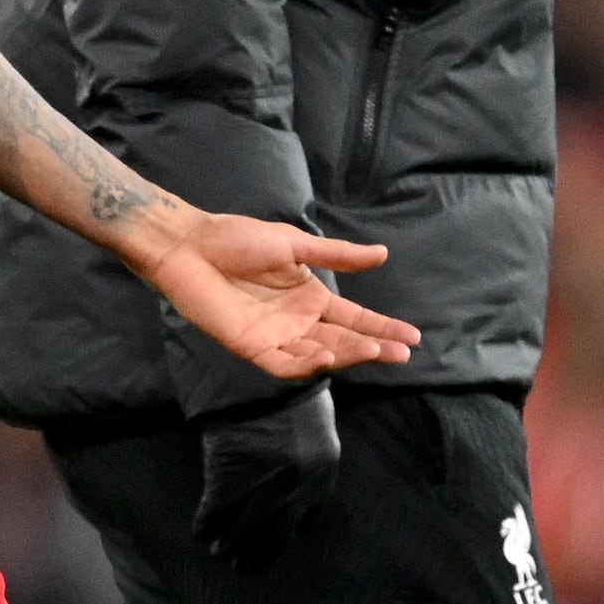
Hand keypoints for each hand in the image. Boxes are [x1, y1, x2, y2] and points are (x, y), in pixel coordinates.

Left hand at [140, 212, 417, 381]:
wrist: (190, 246)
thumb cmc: (237, 239)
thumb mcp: (295, 244)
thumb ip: (337, 255)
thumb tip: (383, 254)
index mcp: (310, 297)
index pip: (354, 318)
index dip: (383, 328)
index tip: (413, 337)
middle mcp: (297, 321)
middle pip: (343, 341)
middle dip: (373, 347)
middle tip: (402, 354)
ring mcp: (276, 337)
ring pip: (319, 355)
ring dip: (346, 356)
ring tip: (373, 350)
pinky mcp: (251, 347)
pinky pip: (284, 364)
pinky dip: (306, 364)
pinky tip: (328, 357)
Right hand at [195, 389, 341, 566]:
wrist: (260, 370)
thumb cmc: (289, 390)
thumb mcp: (312, 427)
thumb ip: (305, 462)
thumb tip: (287, 494)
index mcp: (323, 475)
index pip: (308, 522)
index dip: (288, 533)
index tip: (274, 538)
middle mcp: (298, 488)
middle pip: (276, 539)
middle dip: (258, 557)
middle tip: (242, 566)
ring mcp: (263, 486)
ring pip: (243, 534)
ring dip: (228, 548)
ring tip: (219, 554)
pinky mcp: (230, 478)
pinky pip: (214, 515)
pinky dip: (206, 527)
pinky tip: (202, 532)